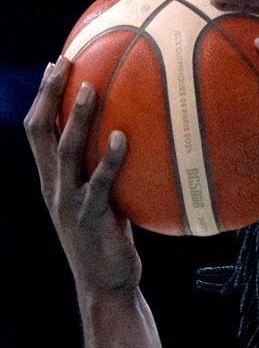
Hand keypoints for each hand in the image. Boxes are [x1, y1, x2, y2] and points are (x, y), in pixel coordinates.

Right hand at [25, 58, 140, 295]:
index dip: (42, 96)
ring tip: (90, 88)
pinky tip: (124, 138)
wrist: (105, 284)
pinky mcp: (90, 217)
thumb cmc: (109, 241)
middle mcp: (53, 185)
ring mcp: (68, 201)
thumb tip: (131, 141)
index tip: (55, 64)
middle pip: (40, 131)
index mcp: (51, 179)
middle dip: (48, 94)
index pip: (37, 129)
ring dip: (76, 119)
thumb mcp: (101, 202)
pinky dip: (110, 159)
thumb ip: (104, 173)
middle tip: (64, 62)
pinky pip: (99, 182)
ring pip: (66, 151)